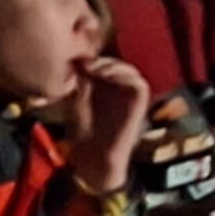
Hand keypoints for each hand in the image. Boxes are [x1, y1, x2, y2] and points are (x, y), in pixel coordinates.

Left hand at [67, 57, 155, 192]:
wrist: (93, 156)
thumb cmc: (81, 131)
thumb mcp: (76, 100)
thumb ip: (81, 80)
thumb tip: (79, 59)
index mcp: (103, 87)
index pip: (101, 63)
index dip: (90, 59)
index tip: (75, 61)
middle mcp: (118, 89)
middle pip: (114, 63)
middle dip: (100, 60)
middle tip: (85, 63)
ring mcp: (129, 96)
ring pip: (128, 69)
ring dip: (112, 65)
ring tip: (95, 69)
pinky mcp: (139, 103)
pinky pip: (139, 83)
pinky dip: (125, 76)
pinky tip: (107, 76)